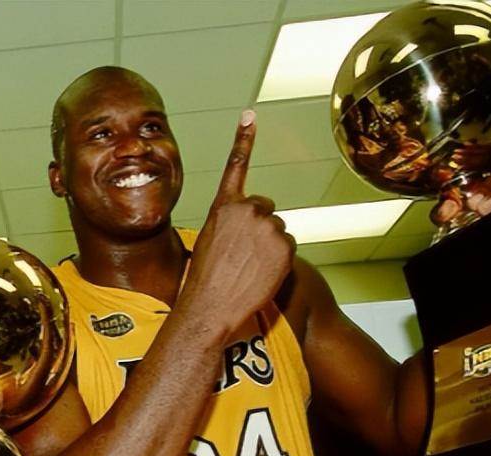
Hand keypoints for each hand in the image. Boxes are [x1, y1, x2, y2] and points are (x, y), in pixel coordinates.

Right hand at [184, 110, 294, 334]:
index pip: (236, 165)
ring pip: (277, 231)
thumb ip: (227, 226)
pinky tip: (261, 274)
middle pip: (265, 209)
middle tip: (243, 255)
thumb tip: (243, 231)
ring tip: (249, 268)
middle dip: (259, 227)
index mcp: (224, 206)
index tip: (251, 114)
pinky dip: (279, 261)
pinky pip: (288, 248)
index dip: (244, 138)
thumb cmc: (203, 280)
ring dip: (269, 247)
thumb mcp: (206, 242)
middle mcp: (247, 209)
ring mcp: (268, 226)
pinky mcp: (284, 244)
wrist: (211, 306)